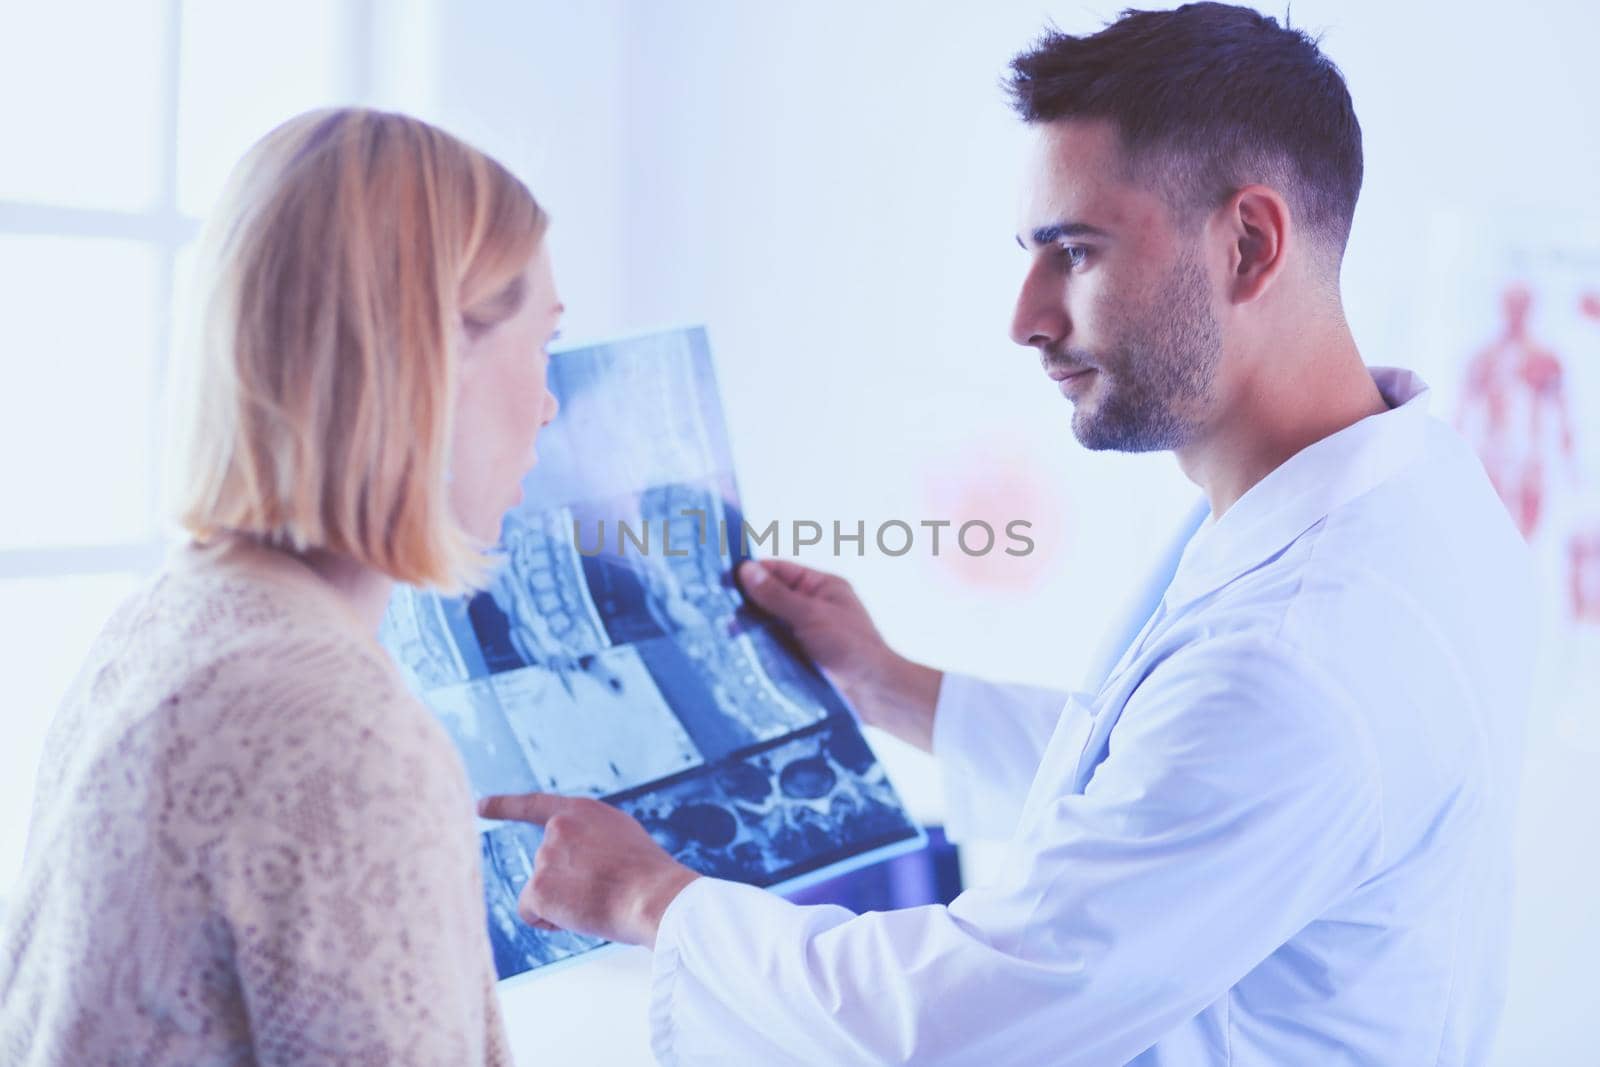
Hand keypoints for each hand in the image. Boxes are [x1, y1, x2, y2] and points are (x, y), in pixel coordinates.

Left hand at [476, 793, 699, 947]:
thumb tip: (573, 861)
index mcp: (581, 811)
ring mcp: (546, 857)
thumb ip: (589, 837)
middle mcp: (558, 828)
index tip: (479, 806)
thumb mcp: (620, 837)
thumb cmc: (649, 875)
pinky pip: (532, 913)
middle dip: (566, 883)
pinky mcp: (539, 888)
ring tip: (599, 902)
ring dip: (564, 903)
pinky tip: (579, 916)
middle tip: (602, 891)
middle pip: (545, 866)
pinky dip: (550, 921)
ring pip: (541, 892)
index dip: (504, 806)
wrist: (656, 897)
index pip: (534, 805)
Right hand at [736, 558, 893, 690]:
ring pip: (768, 626)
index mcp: (821, 587)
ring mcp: (805, 635)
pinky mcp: (800, 660)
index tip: (722, 579)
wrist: (874, 696)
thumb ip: (776, 595)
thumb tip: (746, 569)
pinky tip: (738, 654)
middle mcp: (812, 608)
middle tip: (715, 612)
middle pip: (770, 599)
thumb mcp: (810, 615)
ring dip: (750, 631)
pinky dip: (758, 651)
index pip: (779, 571)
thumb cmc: (851, 649)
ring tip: (722, 635)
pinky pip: (773, 650)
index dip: (752, 573)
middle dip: (747, 605)